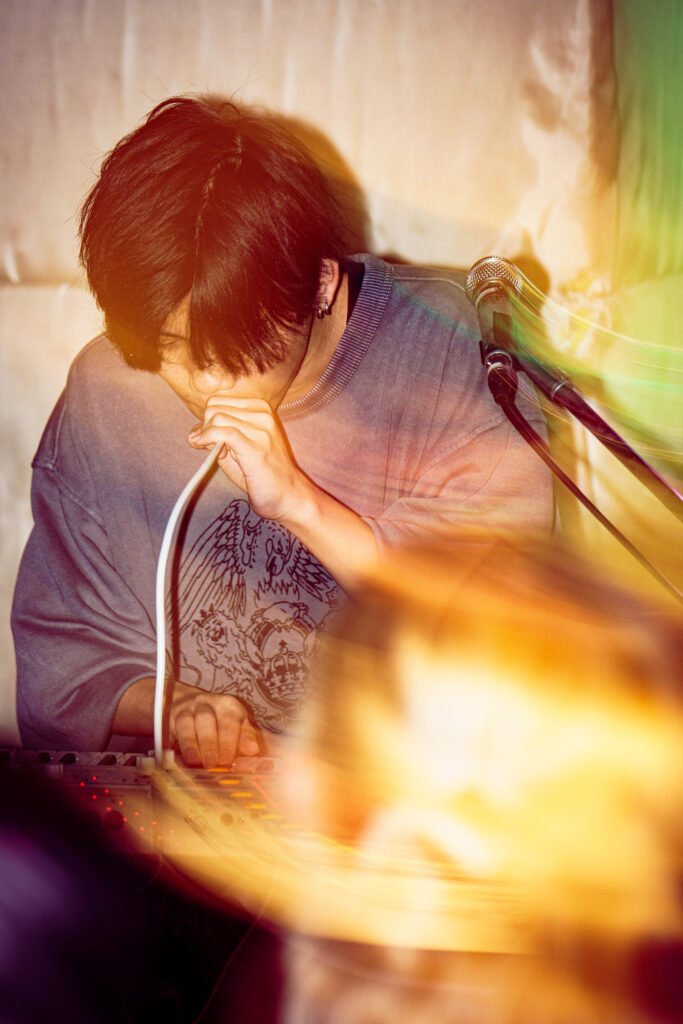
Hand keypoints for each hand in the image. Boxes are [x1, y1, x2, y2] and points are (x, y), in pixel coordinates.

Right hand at [168, 686, 261, 767]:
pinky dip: (177, 744)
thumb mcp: (237, 726)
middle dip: (210, 743)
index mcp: (228, 706)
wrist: (188, 705)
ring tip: (196, 762)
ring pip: (187, 723)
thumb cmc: (219, 722)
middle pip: (207, 719)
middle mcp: (207, 704)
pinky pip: (171, 730)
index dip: (229, 740)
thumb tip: (254, 750)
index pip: (230, 719)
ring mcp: (187, 709)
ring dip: (191, 744)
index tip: (228, 758)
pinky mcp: (170, 718)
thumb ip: (245, 738)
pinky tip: (181, 757)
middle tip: (212, 763)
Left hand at [188, 395, 308, 522]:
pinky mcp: (254, 446)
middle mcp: (262, 414)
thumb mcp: (237, 448)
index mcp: (260, 408)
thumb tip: (193, 433)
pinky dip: (207, 439)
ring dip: (208, 437)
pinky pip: (221, 432)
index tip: (216, 440)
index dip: (209, 420)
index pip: (218, 400)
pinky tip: (209, 451)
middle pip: (213, 407)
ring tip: (220, 455)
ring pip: (215, 418)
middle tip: (216, 449)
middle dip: (206, 427)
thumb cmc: (263, 474)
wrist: (288, 495)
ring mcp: (260, 429)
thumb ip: (216, 435)